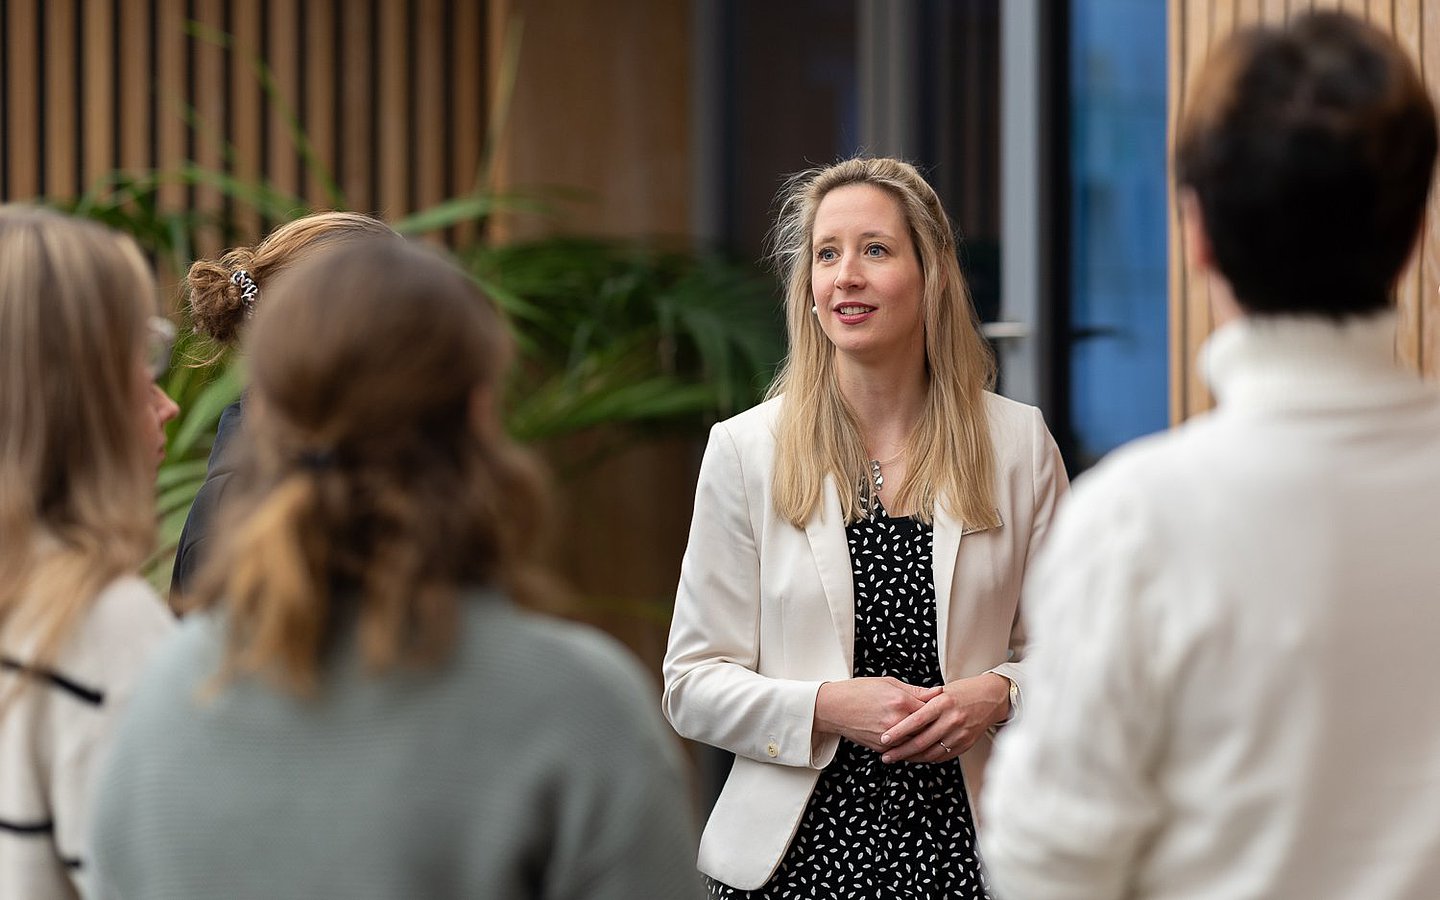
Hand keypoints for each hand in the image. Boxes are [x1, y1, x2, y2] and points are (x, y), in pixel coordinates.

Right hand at [814, 677, 942, 753]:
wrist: (834, 708)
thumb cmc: (859, 691)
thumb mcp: (888, 683)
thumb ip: (916, 690)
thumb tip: (938, 692)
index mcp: (900, 701)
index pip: (931, 709)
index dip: (941, 709)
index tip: (949, 708)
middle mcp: (896, 721)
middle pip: (928, 729)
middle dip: (939, 727)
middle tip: (950, 724)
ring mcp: (889, 737)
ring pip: (918, 744)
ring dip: (929, 741)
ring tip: (940, 737)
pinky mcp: (882, 748)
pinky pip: (905, 751)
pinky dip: (914, 749)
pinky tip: (921, 745)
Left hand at [878, 673, 1010, 763]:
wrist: (992, 697)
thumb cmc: (963, 691)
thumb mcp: (942, 691)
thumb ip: (922, 702)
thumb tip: (900, 713)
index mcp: (943, 703)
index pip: (916, 721)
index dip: (898, 732)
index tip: (884, 738)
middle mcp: (952, 719)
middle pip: (921, 741)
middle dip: (901, 751)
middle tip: (886, 756)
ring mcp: (960, 733)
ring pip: (931, 752)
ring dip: (912, 758)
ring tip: (898, 758)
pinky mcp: (966, 743)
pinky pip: (943, 756)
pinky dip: (928, 759)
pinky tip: (917, 758)